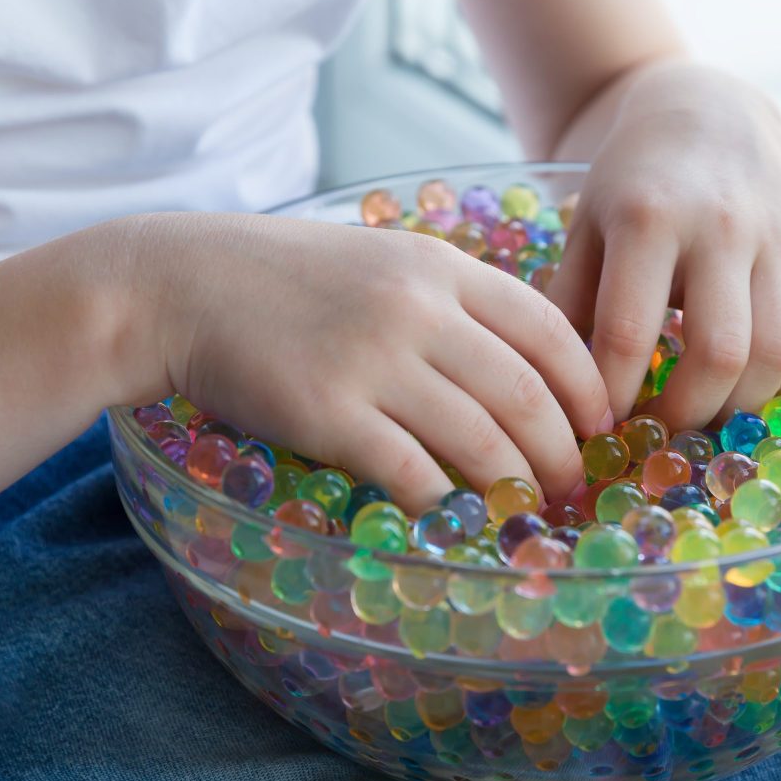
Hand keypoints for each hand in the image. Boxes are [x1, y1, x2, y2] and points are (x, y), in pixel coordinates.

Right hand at [122, 212, 611, 509]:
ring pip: (481, 439)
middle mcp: (417, 308)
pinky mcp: (328, 411)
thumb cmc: (285, 280)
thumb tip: (520, 366)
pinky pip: (412, 472)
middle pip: (527, 393)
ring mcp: (373, 359)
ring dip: (514, 486)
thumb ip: (449, 301)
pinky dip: (443, 504)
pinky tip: (453, 518)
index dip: (587, 385)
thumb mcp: (381, 262)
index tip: (600, 424)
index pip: (548, 328)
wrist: (180, 284)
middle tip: (570, 484)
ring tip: (526, 510)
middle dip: (563, 451)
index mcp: (440, 266)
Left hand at [546, 63, 780, 429]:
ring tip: (706, 412)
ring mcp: (778, 237)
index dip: (613, 394)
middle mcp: (722, 226)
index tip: (602, 424)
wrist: (706, 116)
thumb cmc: (632, 183)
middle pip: (718, 353)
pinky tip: (750, 381)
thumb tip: (559, 390)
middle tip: (660, 431)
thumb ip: (568, 304)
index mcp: (649, 217)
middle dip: (686, 413)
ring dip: (739, 404)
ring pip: (776, 352)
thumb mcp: (586, 228)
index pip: (628, 333)